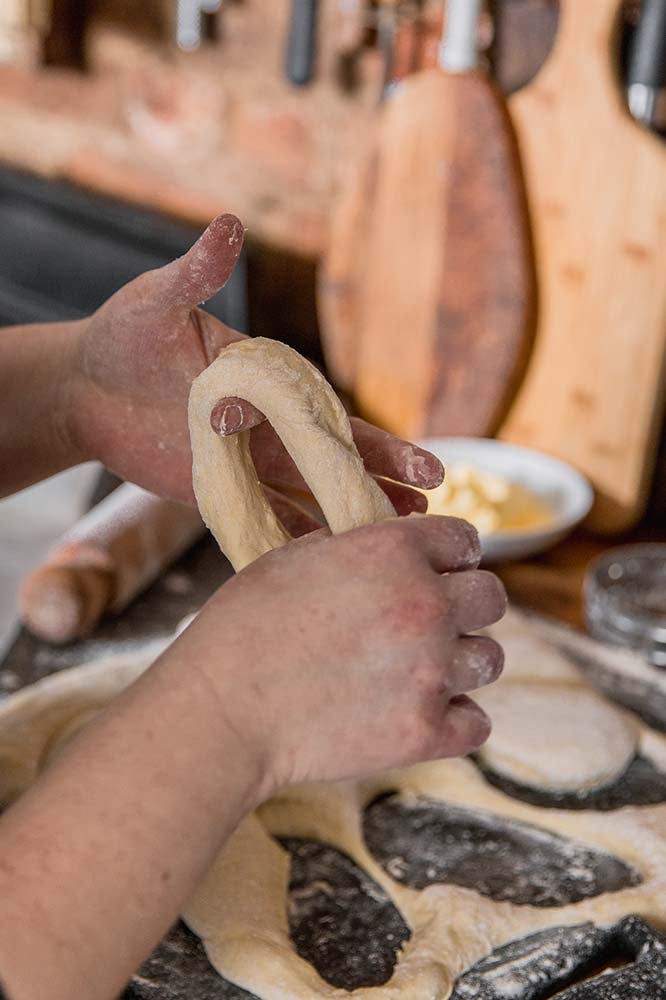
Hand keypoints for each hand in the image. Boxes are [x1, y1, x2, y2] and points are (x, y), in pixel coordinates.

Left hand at [66, 215, 442, 524]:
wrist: (83, 386)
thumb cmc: (125, 334)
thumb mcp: (160, 300)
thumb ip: (199, 272)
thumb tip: (230, 222)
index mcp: (272, 383)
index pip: (337, 417)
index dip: (382, 445)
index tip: (427, 468)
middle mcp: (269, 425)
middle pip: (337, 461)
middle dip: (383, 483)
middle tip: (433, 509)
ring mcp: (245, 462)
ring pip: (310, 495)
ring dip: (349, 516)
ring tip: (394, 538)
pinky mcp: (216, 491)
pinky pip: (262, 520)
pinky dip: (292, 540)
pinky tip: (324, 564)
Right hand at [182, 514, 505, 792]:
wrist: (222, 710)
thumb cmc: (243, 627)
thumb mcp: (293, 558)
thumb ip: (351, 548)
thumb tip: (379, 549)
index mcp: (394, 552)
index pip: (464, 539)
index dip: (452, 555)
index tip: (441, 572)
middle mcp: (425, 605)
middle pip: (492, 597)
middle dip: (467, 606)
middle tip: (431, 624)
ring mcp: (431, 672)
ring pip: (489, 659)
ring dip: (461, 662)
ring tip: (420, 671)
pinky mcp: (425, 732)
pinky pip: (477, 722)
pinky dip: (455, 720)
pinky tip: (423, 713)